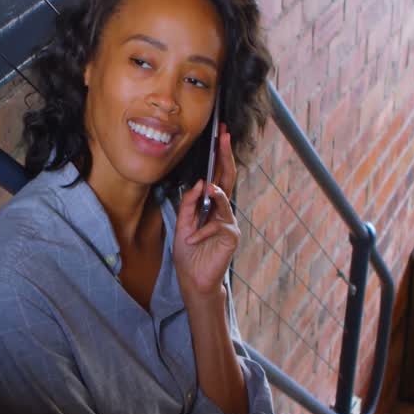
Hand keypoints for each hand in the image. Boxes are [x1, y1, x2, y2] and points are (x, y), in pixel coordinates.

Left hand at [174, 124, 238, 297]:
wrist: (193, 278)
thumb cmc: (188, 251)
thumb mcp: (183, 223)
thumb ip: (190, 203)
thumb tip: (201, 183)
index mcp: (211, 205)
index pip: (218, 175)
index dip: (220, 155)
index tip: (219, 134)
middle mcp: (223, 210)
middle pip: (227, 179)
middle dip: (225, 157)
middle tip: (224, 137)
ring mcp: (229, 223)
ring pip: (224, 201)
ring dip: (213, 196)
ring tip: (208, 188)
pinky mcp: (231, 237)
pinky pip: (217, 226)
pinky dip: (202, 231)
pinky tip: (192, 238)